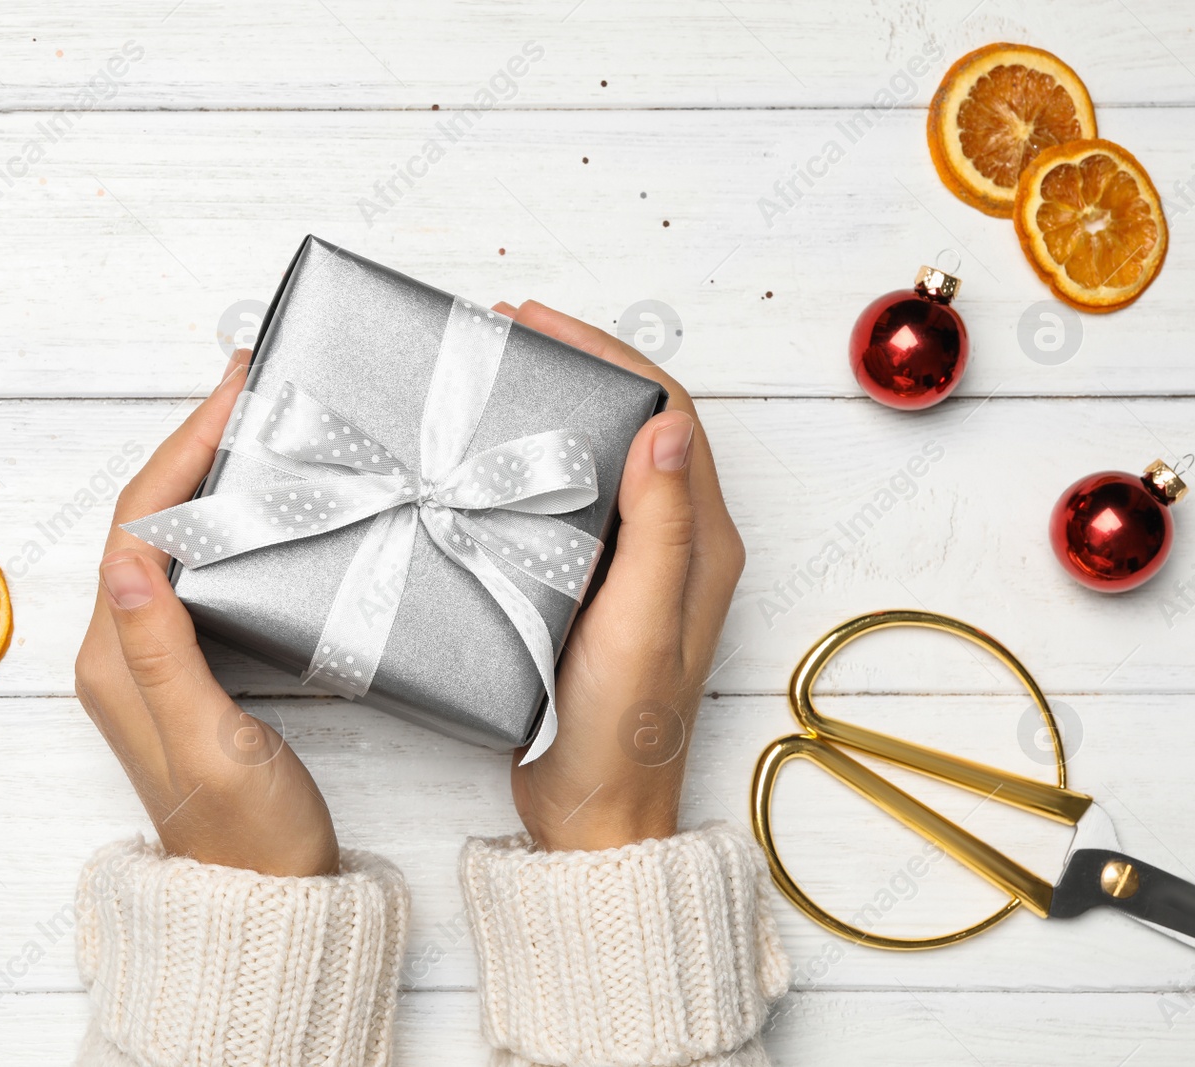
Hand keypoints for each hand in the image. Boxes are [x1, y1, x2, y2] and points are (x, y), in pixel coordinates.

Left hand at [74, 350, 339, 876]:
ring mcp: (153, 657)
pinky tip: (264, 501)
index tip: (232, 393)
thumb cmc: (247, 835)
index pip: (138, 523)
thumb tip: (125, 555)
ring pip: (173, 536)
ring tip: (261, 423)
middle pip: (147, 516)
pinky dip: (226, 518)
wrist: (266, 900)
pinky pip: (197, 568)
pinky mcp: (188, 667)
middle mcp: (121, 648)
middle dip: (195, 443)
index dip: (183, 449)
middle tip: (251, 386)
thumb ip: (161, 650)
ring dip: (209, 473)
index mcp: (114, 658)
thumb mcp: (209, 741)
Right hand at [493, 300, 744, 852]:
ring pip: (603, 460)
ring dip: (556, 411)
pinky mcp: (594, 589)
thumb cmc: (621, 731)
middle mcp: (677, 544)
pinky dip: (537, 466)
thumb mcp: (642, 624)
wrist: (591, 814)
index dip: (610, 356)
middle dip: (578, 367)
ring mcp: (635, 567)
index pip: (668, 417)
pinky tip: (492, 461)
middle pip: (636, 425)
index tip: (541, 325)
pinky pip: (574, 505)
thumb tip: (669, 427)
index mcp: (702, 542)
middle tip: (507, 336)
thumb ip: (663, 529)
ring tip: (493, 382)